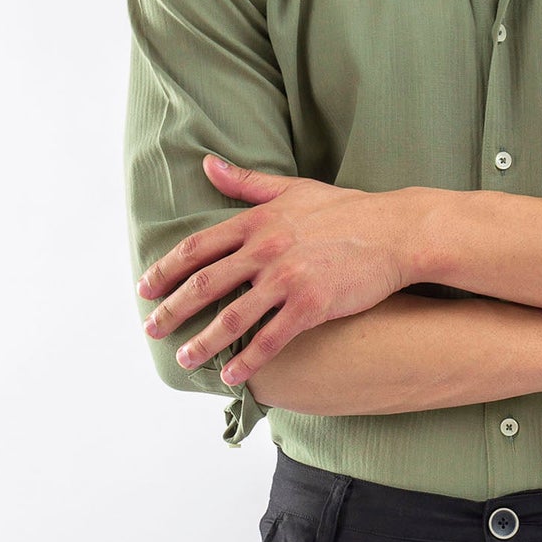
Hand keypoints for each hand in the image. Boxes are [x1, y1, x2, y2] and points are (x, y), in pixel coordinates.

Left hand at [137, 155, 414, 384]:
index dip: (166, 269)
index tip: (145, 287)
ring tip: (184, 360)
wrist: (397, 230)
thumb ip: (247, 182)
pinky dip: (248, 361)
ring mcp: (288, 278)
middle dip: (172, 309)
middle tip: (151, 328)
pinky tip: (232, 376)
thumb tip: (208, 165)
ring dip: (203, 342)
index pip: (198, 247)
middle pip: (205, 284)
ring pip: (232, 317)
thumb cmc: (348, 209)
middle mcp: (266, 248)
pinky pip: (270, 339)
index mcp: (258, 221)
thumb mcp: (293, 188)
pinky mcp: (312, 305)